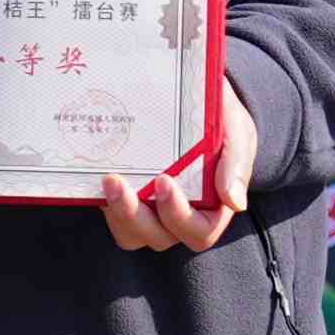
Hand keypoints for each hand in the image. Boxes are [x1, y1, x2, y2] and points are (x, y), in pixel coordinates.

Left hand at [99, 81, 259, 254]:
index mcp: (211, 209)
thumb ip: (236, 165)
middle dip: (135, 216)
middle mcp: (178, 215)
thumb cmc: (223, 121)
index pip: (198, 233)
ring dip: (116, 211)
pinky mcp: (125, 193)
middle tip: (120, 182)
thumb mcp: (237, 133)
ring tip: (108, 179)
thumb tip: (234, 202)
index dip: (179, 216)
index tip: (164, 181)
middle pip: (157, 237)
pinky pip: (110, 210)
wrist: (197, 97)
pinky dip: (101, 198)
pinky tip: (97, 173)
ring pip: (129, 232)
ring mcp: (149, 207)